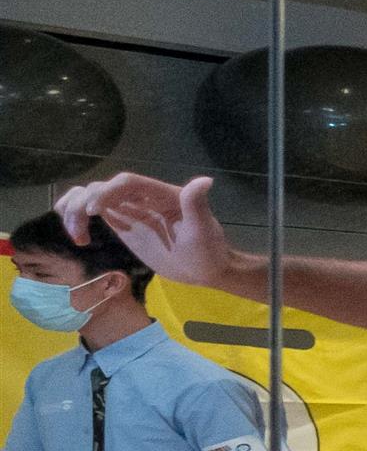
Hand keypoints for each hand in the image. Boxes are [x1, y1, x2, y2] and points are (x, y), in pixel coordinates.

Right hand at [53, 172, 233, 286]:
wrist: (205, 268)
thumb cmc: (207, 250)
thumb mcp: (203, 229)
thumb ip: (197, 205)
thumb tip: (204, 181)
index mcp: (161, 194)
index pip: (127, 183)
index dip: (107, 192)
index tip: (94, 212)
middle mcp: (141, 198)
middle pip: (102, 187)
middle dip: (83, 202)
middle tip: (78, 229)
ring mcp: (129, 210)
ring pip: (91, 196)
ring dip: (74, 208)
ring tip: (76, 233)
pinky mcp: (121, 224)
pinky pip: (93, 212)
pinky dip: (77, 218)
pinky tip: (80, 238)